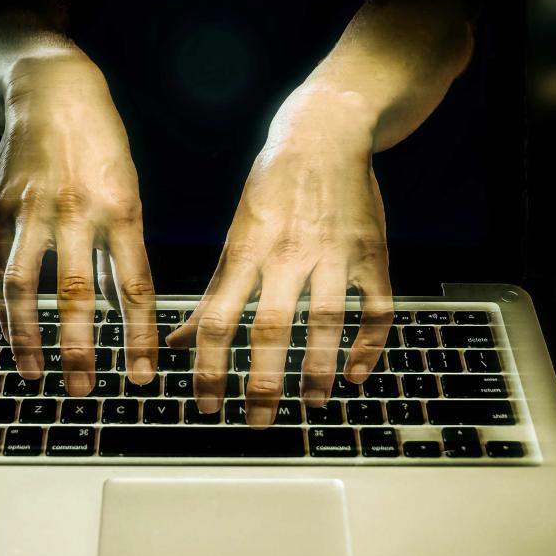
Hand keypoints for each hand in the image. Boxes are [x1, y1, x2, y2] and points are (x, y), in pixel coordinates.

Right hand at [0, 51, 156, 393]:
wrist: (51, 88)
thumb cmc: (99, 144)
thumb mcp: (127, 188)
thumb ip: (122, 248)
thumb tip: (126, 304)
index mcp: (121, 208)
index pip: (135, 286)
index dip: (140, 335)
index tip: (144, 374)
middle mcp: (76, 211)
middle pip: (79, 292)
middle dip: (82, 347)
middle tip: (87, 389)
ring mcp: (34, 209)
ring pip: (28, 285)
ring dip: (31, 336)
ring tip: (37, 375)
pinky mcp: (0, 207)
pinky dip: (4, 308)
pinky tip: (9, 336)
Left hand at [167, 82, 392, 427]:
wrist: (326, 133)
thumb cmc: (271, 187)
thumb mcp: (236, 231)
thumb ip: (214, 289)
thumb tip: (178, 339)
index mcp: (248, 248)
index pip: (218, 317)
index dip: (208, 365)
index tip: (205, 403)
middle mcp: (289, 254)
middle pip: (270, 327)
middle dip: (262, 382)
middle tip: (255, 421)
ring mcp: (335, 254)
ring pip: (326, 322)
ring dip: (317, 369)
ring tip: (310, 404)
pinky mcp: (372, 253)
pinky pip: (377, 306)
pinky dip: (371, 343)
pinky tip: (356, 373)